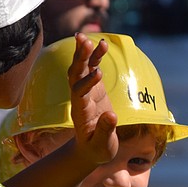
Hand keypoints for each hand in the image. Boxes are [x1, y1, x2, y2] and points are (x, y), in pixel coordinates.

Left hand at [67, 33, 117, 166]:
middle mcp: (79, 98)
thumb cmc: (97, 149)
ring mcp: (85, 92)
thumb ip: (105, 130)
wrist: (89, 149)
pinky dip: (95, 57)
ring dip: (84, 53)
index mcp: (81, 111)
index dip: (87, 82)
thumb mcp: (102, 145)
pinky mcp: (93, 89)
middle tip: (84, 41)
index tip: (99, 73)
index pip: (80, 93)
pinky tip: (102, 44)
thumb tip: (112, 115)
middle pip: (75, 74)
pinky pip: (91, 69)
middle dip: (80, 58)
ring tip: (89, 37)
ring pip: (80, 68)